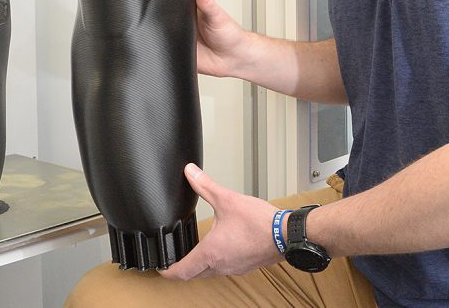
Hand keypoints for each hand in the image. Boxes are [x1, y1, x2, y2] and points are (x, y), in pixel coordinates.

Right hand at [142, 0, 250, 77]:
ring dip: (148, 15)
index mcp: (191, 0)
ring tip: (145, 11)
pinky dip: (152, 39)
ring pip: (154, 18)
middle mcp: (181, 12)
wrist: (231, 59)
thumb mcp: (219, 16)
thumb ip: (208, 3)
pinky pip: (158, 41)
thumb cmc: (229, 34)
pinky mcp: (173, 44)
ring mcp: (175, 27)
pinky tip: (153, 36)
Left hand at [160, 164, 281, 279]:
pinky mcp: (245, 266)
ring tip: (194, 255)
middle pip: (194, 274)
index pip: (182, 270)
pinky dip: (216, 263)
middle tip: (174, 262)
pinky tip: (220, 249)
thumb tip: (191, 173)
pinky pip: (224, 269)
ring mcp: (234, 268)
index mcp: (211, 252)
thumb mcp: (227, 199)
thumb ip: (206, 186)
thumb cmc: (260, 222)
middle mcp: (221, 265)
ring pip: (209, 273)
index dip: (168, 271)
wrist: (287, 234)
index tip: (161, 268)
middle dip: (182, 269)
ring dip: (200, 267)